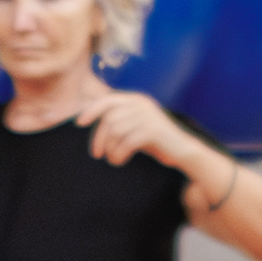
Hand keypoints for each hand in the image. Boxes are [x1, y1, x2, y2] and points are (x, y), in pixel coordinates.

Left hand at [77, 87, 207, 179]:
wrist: (182, 151)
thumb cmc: (155, 141)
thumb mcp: (134, 126)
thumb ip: (117, 120)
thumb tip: (90, 119)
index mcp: (136, 100)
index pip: (108, 101)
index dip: (91, 111)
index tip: (79, 123)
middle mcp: (142, 104)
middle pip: (109, 119)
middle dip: (98, 138)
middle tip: (97, 155)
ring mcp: (148, 116)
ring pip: (115, 131)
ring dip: (110, 149)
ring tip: (113, 159)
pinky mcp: (154, 131)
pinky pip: (126, 142)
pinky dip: (118, 154)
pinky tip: (119, 161)